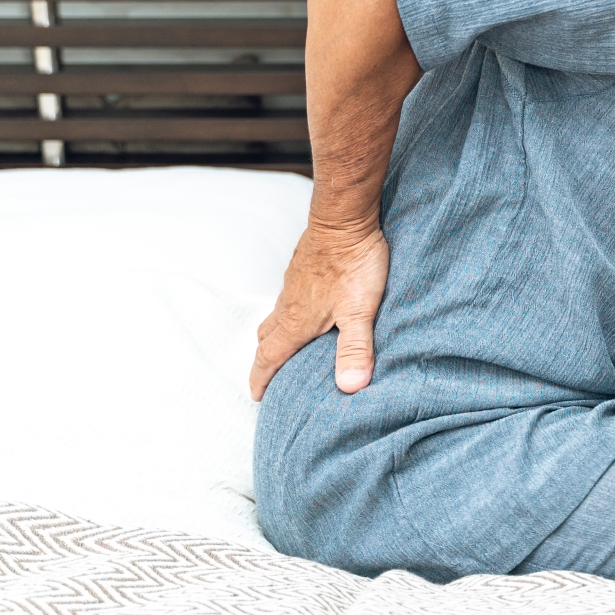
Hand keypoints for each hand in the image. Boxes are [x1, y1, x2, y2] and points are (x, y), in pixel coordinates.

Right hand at [250, 223, 390, 400]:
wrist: (344, 218)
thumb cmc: (352, 264)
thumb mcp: (359, 312)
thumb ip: (355, 349)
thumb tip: (349, 387)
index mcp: (297, 321)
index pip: (269, 356)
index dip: (260, 379)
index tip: (256, 396)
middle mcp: (289, 304)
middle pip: (267, 337)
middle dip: (265, 359)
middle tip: (268, 375)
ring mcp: (294, 284)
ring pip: (277, 315)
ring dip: (277, 334)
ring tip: (287, 346)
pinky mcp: (303, 267)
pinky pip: (289, 297)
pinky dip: (290, 312)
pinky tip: (309, 309)